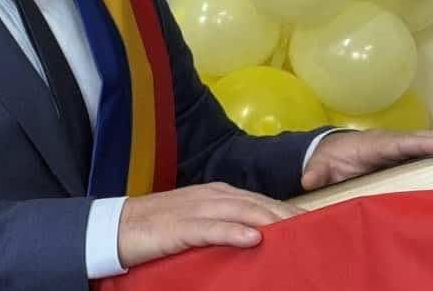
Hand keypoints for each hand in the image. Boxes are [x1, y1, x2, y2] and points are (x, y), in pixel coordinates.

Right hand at [117, 182, 303, 268]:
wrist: (119, 227)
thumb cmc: (161, 228)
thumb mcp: (198, 223)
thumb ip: (224, 224)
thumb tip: (257, 238)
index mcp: (216, 194)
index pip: (258, 200)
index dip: (285, 210)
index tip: (312, 222)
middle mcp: (210, 196)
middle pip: (255, 203)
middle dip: (285, 214)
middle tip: (314, 228)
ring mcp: (195, 209)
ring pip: (238, 211)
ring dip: (268, 219)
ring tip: (294, 230)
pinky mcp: (180, 227)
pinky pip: (211, 228)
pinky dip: (233, 231)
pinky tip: (252, 237)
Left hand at [301, 127, 432, 191]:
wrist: (329, 152)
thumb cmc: (329, 159)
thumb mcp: (321, 167)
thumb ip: (316, 173)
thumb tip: (308, 180)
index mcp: (374, 145)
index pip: (399, 144)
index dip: (420, 144)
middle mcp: (392, 141)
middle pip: (425, 138)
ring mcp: (402, 146)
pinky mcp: (408, 155)